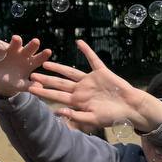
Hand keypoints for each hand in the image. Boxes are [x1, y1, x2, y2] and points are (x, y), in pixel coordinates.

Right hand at [0, 35, 52, 97]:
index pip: (39, 58)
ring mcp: (11, 51)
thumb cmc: (13, 83)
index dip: (43, 55)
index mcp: (30, 63)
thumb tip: (40, 87)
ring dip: (15, 41)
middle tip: (36, 41)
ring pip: (14, 44)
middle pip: (29, 48)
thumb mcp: (21, 85)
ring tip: (16, 38)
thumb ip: (29, 85)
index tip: (49, 51)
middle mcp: (22, 54)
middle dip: (32, 45)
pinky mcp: (0, 50)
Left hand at [30, 39, 161, 131]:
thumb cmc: (113, 116)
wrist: (131, 107)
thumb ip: (76, 116)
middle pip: (60, 83)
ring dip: (59, 67)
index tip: (30, 89)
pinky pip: (93, 59)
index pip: (57, 96)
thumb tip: (58, 112)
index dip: (44, 92)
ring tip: (46, 62)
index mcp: (77, 101)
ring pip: (70, 72)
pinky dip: (86, 51)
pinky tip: (79, 42)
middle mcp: (81, 89)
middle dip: (46, 80)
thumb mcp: (94, 119)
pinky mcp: (101, 72)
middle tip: (32, 75)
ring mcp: (90, 80)